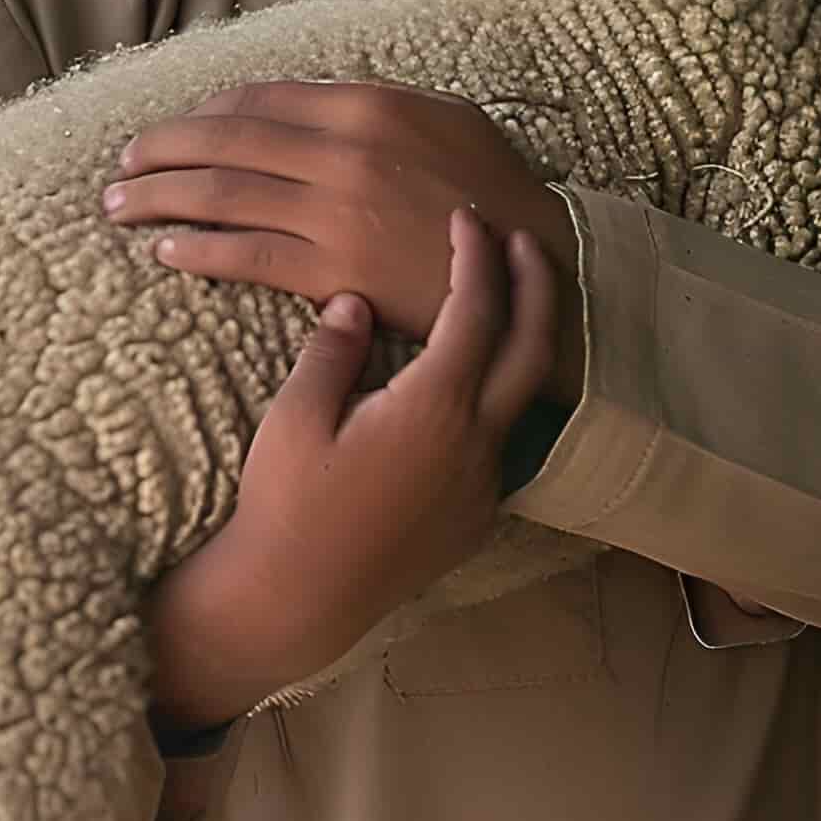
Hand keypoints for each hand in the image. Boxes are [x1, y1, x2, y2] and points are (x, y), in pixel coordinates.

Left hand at [105, 81, 580, 369]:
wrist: (535, 267)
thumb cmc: (492, 192)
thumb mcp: (445, 119)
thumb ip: (376, 105)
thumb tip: (316, 103)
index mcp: (365, 104)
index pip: (258, 99)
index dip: (203, 112)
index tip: (173, 127)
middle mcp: (341, 151)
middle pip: (225, 141)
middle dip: (161, 150)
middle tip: (121, 163)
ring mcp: (334, 212)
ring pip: (222, 196)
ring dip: (160, 197)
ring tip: (119, 204)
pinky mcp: (334, 271)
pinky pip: (247, 257)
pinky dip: (198, 251)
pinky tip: (166, 250)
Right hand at [145, 208, 555, 735]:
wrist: (293, 603)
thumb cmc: (285, 505)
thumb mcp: (295, 416)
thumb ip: (334, 350)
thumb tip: (357, 301)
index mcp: (435, 409)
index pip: (477, 310)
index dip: (477, 256)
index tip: (466, 218)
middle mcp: (475, 446)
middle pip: (532, 348)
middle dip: (534, 285)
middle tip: (522, 238)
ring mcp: (481, 487)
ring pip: (522, 397)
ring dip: (520, 339)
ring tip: (501, 299)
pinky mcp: (474, 518)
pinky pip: (501, 440)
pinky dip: (497, 393)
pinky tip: (467, 380)